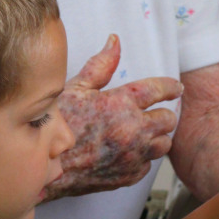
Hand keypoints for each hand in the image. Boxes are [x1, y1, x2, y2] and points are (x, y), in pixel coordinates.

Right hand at [43, 35, 182, 199]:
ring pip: (164, 144)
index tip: (175, 87)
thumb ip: (101, 65)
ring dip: (157, 137)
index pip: (159, 89)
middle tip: (152, 112)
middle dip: (163, 113)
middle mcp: (133, 130)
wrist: (43, 167)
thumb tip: (115, 42)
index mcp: (121, 103)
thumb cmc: (55, 127)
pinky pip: (148, 165)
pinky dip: (142, 158)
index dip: (170, 86)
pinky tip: (128, 151)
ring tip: (142, 132)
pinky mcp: (128, 176)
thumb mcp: (75, 88)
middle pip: (168, 119)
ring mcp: (132, 155)